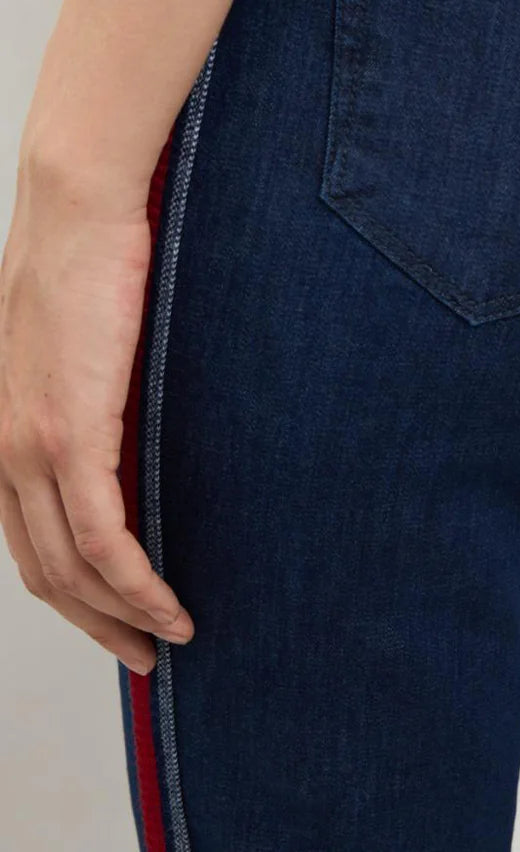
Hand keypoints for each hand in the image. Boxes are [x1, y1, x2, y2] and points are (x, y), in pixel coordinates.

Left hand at [0, 151, 193, 673]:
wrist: (77, 200)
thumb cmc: (89, 250)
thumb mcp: (78, 337)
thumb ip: (93, 387)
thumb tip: (137, 416)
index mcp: (1, 426)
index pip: (27, 536)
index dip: (68, 591)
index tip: (114, 615)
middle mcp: (1, 446)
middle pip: (42, 569)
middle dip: (94, 624)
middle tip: (142, 653)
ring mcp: (30, 442)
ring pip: (70, 568)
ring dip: (120, 617)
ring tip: (167, 639)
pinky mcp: (70, 431)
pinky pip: (104, 537)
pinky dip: (138, 585)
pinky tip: (169, 605)